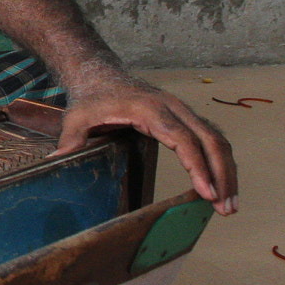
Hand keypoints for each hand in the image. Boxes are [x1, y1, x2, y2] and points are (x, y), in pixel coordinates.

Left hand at [54, 69, 237, 213]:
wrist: (101, 75)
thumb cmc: (91, 98)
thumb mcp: (76, 117)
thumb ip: (71, 139)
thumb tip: (56, 162)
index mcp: (150, 109)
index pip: (183, 139)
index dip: (198, 166)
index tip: (207, 193)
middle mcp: (174, 108)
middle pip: (210, 140)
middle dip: (222, 176)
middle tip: (226, 209)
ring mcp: (183, 112)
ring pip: (217, 140)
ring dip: (227, 172)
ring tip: (229, 206)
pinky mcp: (186, 118)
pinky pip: (211, 139)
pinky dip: (221, 163)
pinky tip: (222, 187)